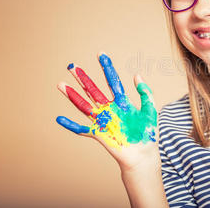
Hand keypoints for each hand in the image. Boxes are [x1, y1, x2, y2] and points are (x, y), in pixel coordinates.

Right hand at [56, 52, 158, 170]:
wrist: (144, 155)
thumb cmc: (148, 134)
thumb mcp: (150, 110)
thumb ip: (145, 93)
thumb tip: (136, 75)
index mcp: (123, 102)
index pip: (113, 81)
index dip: (107, 68)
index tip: (101, 55)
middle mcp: (111, 109)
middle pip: (94, 90)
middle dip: (84, 78)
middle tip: (73, 66)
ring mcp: (104, 121)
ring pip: (85, 105)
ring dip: (73, 95)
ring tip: (61, 84)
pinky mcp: (99, 134)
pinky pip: (82, 129)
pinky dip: (71, 125)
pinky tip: (59, 119)